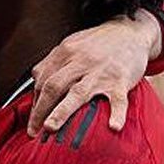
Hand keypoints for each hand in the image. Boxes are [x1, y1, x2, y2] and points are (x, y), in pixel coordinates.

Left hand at [27, 13, 161, 136]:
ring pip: (78, 93)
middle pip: (54, 86)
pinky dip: (117, 114)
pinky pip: (118, 100)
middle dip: (40, 110)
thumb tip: (35, 80)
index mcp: (66, 52)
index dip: (35, 101)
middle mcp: (81, 61)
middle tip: (33, 131)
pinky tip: (113, 126)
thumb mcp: (72, 44)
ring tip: (50, 127)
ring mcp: (101, 72)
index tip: (33, 120)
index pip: (43, 78)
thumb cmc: (99, 43)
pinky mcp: (121, 80)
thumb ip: (54, 61)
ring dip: (61, 112)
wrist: (130, 32)